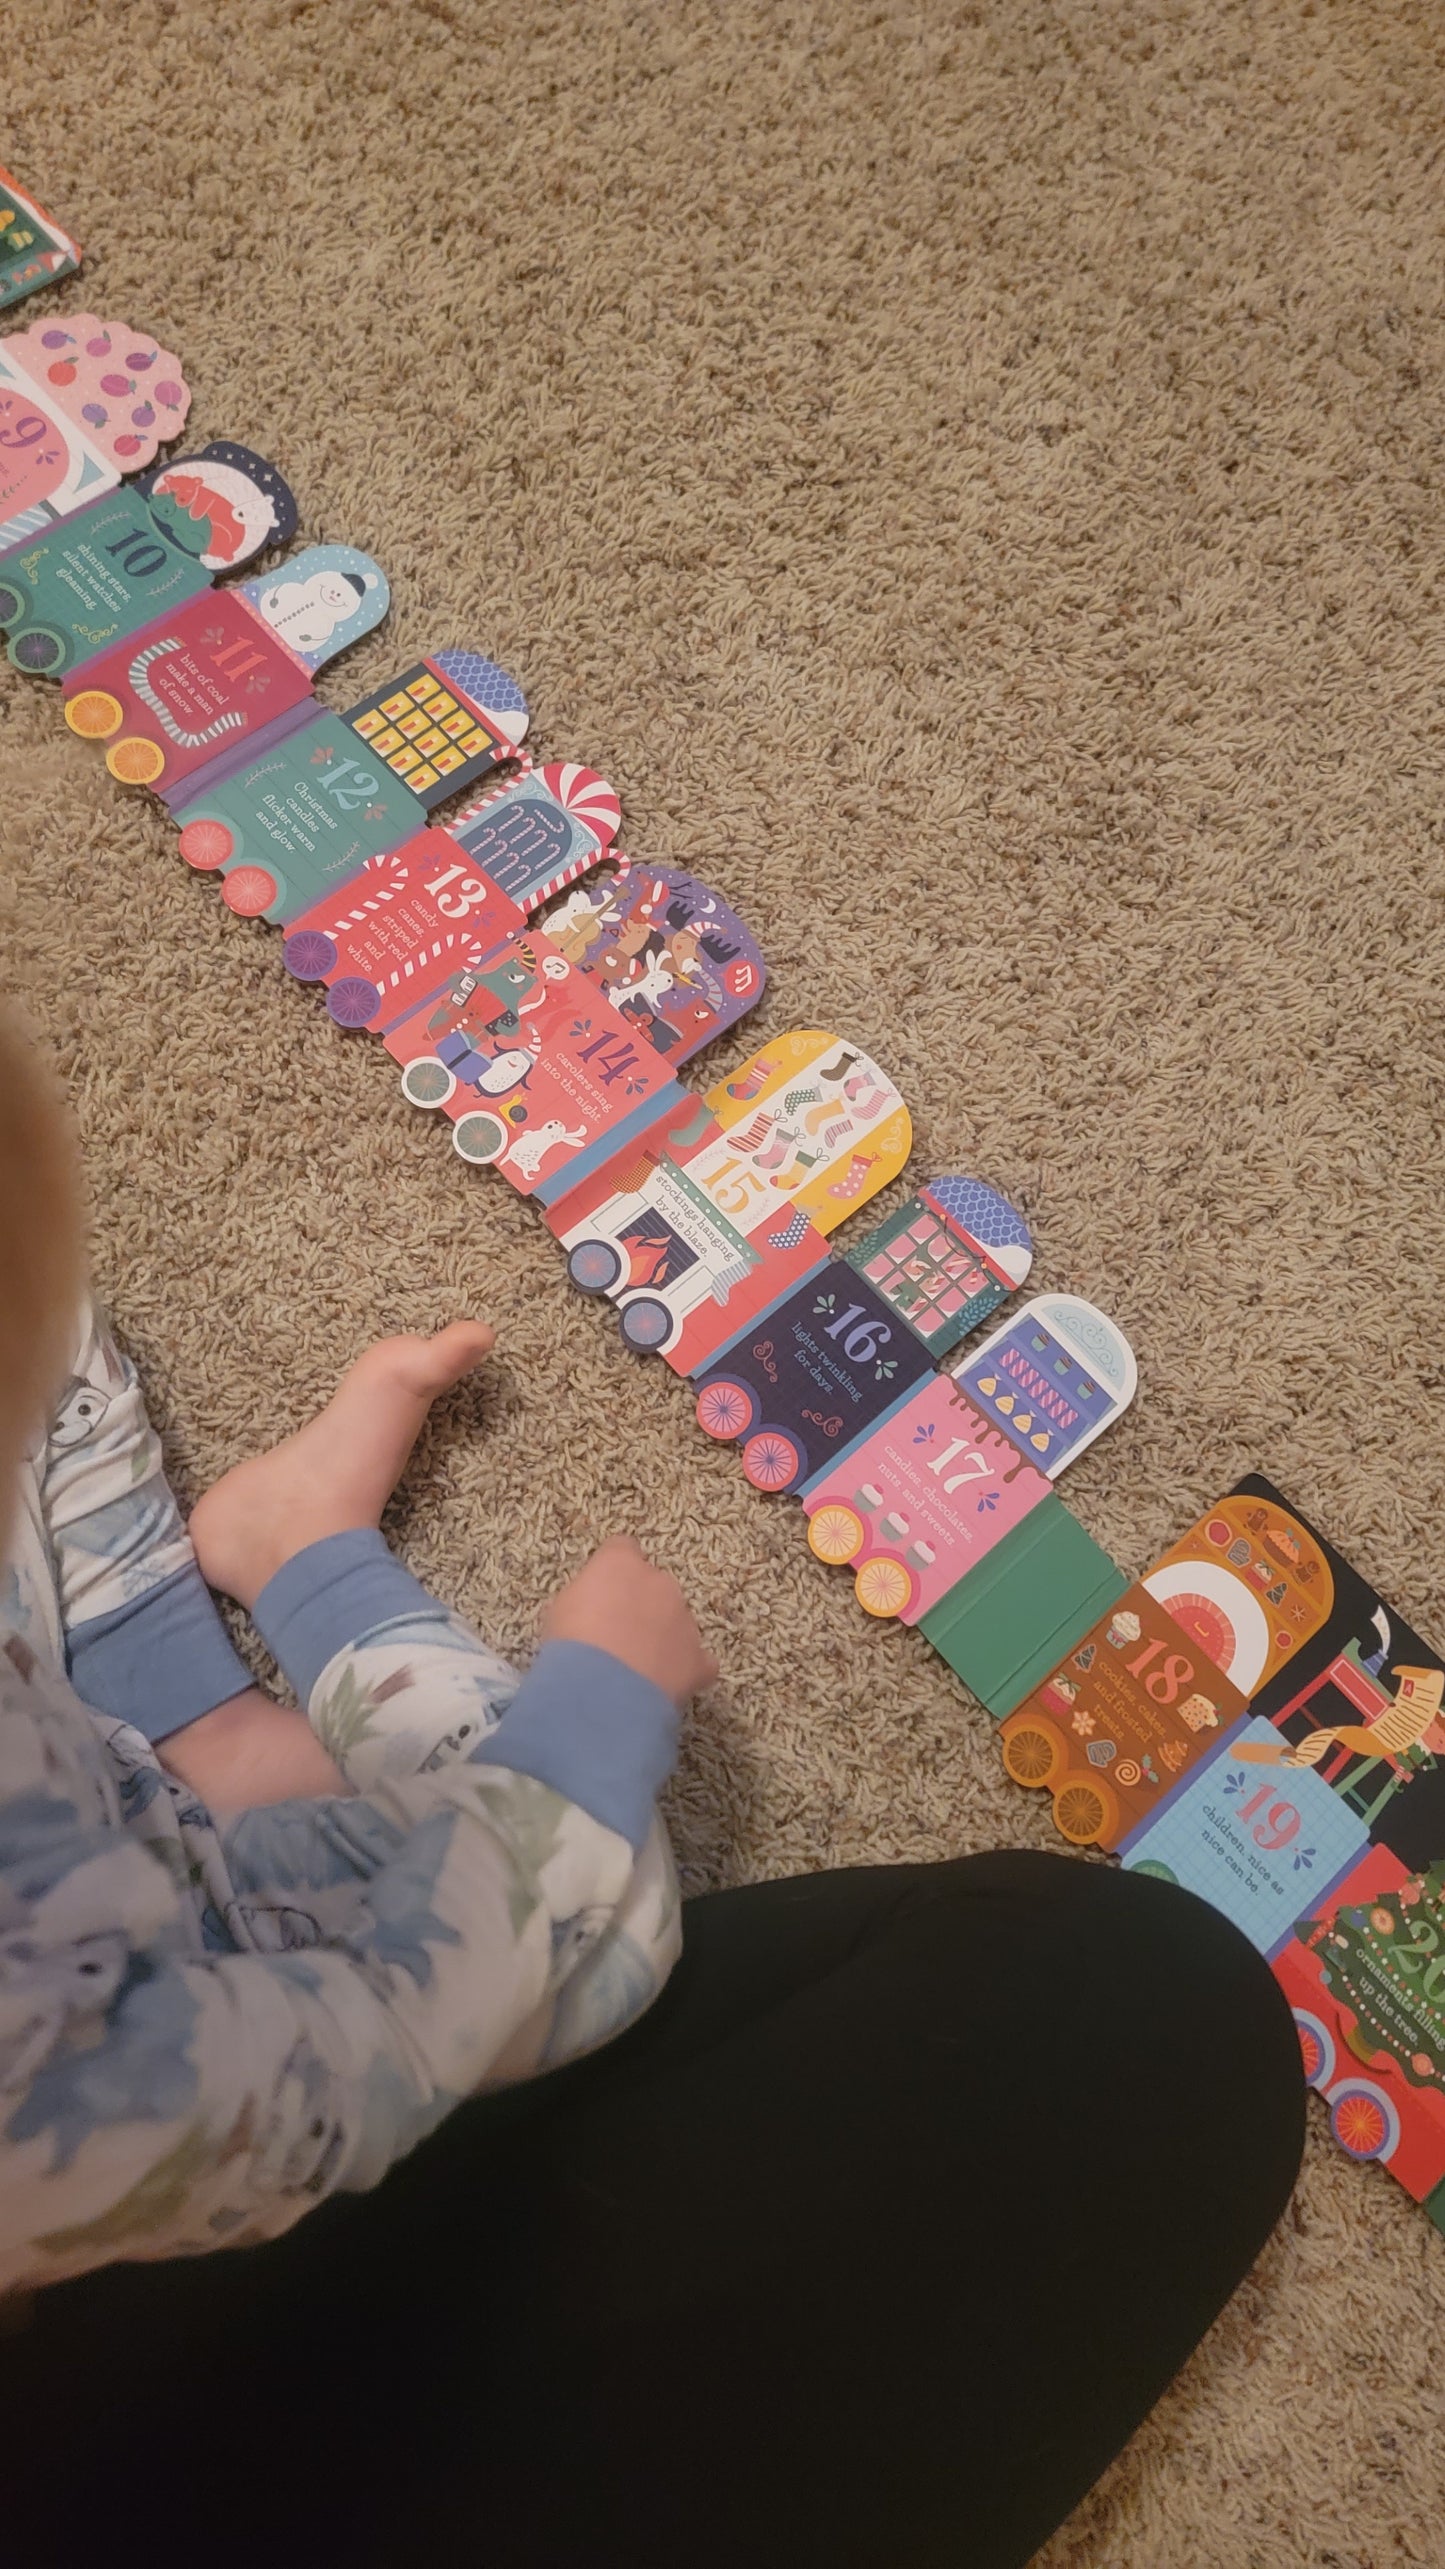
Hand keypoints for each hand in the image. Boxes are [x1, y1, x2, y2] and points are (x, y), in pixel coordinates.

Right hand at [541, 1536, 716, 1705]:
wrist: (600, 1689)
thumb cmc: (570, 1643)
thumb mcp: (561, 1608)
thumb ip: (587, 1598)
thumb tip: (596, 1609)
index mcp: (621, 1564)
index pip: (622, 1549)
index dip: (613, 1571)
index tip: (602, 1590)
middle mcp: (660, 1583)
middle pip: (655, 1586)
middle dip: (641, 1606)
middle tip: (616, 1636)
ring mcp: (685, 1620)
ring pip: (678, 1622)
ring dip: (662, 1638)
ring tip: (636, 1669)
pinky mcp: (698, 1659)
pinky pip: (698, 1661)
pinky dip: (685, 1669)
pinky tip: (665, 1685)